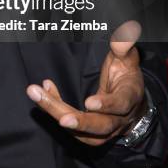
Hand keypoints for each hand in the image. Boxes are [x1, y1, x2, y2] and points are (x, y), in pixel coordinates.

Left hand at [26, 21, 146, 145]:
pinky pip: (71, 128)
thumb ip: (123, 48)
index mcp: (129, 98)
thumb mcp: (127, 60)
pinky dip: (54, 110)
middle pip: (100, 125)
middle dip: (80, 122)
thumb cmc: (126, 75)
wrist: (130, 101)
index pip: (121, 104)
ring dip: (57, 114)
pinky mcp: (89, 133)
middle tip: (61, 118)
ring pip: (82, 132)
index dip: (107, 105)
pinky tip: (43, 93)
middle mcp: (119, 119)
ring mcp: (104, 129)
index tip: (89, 103)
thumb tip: (123, 35)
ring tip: (37, 95)